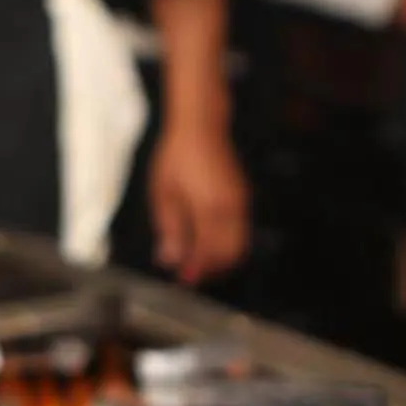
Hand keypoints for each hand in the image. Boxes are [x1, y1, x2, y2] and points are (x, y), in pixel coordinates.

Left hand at [148, 119, 249, 285]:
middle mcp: (230, 207)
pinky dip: (226, 243)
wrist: (200, 126)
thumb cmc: (177, 155)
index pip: (208, 251)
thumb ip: (169, 229)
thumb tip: (170, 259)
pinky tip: (206, 242)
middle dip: (211, 268)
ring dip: (220, 258)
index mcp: (209, 208)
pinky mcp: (242, 197)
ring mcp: (240, 202)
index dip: (197, 269)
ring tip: (197, 261)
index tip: (183, 279)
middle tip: (190, 275)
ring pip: (239, 244)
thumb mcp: (163, 193)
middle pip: (230, 254)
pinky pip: (240, 230)